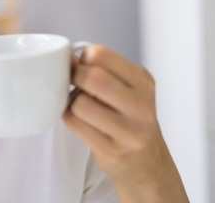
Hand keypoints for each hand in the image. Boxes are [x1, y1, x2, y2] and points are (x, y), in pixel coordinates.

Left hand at [62, 45, 187, 201]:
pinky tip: (79, 118)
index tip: (81, 64)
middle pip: (92, 78)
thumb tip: (67, 57)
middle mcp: (141, 106)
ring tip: (79, 103)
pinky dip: (69, 117)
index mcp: (143, 82)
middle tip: (73, 82)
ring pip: (80, 103)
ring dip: (71, 101)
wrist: (147, 160)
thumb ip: (104, 69)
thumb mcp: (129, 87)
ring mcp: (129, 132)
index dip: (83, 57)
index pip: (101, 54)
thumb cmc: (130, 115)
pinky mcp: (112, 150)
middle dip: (74, 76)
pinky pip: (75, 124)